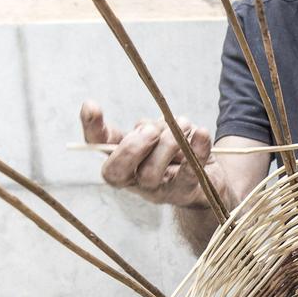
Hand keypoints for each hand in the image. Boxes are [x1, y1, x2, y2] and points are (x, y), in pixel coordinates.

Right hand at [81, 100, 214, 207]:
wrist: (207, 179)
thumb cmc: (173, 153)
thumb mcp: (156, 135)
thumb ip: (147, 128)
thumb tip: (147, 128)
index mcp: (122, 158)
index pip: (98, 146)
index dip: (92, 128)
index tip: (90, 105)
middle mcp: (134, 179)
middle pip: (116, 172)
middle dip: (131, 148)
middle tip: (151, 130)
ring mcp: (158, 190)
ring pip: (149, 174)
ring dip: (167, 143)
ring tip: (183, 123)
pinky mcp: (185, 191)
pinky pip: (189, 173)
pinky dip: (197, 150)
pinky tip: (201, 133)